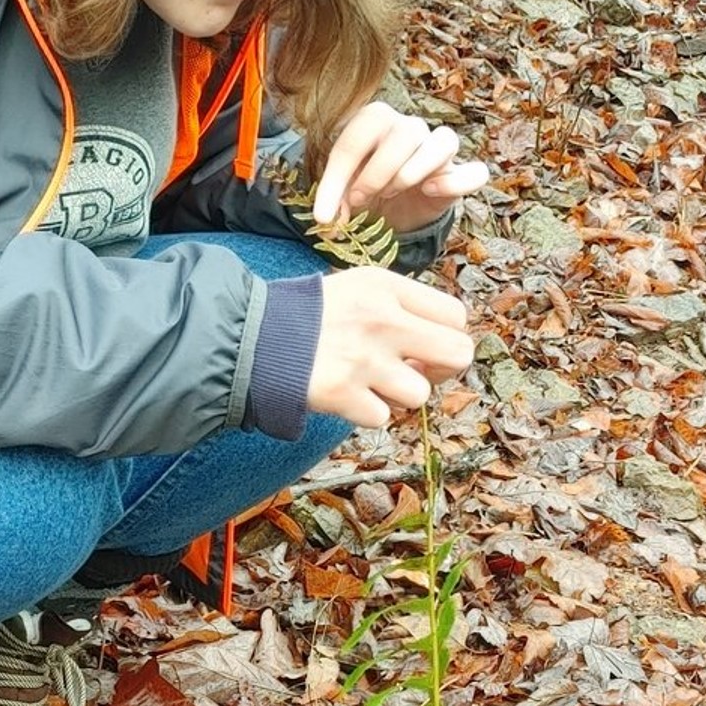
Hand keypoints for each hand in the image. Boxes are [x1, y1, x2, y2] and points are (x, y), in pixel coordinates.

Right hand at [307, 269, 473, 425]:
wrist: (247, 336)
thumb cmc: (309, 316)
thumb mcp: (358, 289)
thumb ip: (403, 307)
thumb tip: (445, 342)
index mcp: (386, 287)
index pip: (456, 315)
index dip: (448, 336)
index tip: (426, 346)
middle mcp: (380, 319)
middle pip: (458, 354)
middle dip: (444, 371)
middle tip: (417, 372)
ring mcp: (363, 358)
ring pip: (421, 395)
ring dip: (398, 396)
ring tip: (369, 382)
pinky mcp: (343, 393)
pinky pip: (383, 417)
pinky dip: (366, 413)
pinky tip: (344, 395)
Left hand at [313, 100, 490, 230]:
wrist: (392, 206)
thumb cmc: (365, 187)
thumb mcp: (342, 191)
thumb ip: (334, 200)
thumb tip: (326, 220)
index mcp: (376, 120)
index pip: (359, 135)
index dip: (339, 175)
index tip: (327, 211)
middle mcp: (410, 127)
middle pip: (405, 133)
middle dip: (378, 171)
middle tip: (361, 198)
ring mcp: (439, 148)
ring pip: (442, 141)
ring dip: (412, 172)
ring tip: (392, 192)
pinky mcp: (458, 174)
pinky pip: (474, 172)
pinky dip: (454, 182)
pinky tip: (430, 192)